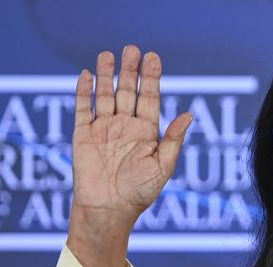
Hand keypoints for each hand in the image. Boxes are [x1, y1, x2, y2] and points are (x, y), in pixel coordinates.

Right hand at [73, 45, 191, 220]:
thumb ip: (173, 139)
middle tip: (132, 49)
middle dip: (130, 71)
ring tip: (108, 54)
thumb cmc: (140, 193)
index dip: (151, 78)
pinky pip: (83, 110)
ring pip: (105, 95)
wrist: (109, 211)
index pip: (150, 99)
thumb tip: (190, 114)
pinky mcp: (84, 136)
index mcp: (146, 132)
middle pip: (128, 92)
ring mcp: (104, 130)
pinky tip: (86, 75)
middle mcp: (125, 127)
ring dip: (106, 75)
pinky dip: (83, 92)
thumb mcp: (163, 166)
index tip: (153, 58)